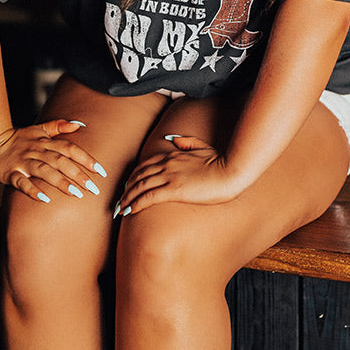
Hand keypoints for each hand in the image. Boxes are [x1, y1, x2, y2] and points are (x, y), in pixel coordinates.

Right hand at [0, 120, 106, 203]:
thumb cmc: (19, 138)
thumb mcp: (39, 128)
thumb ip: (59, 126)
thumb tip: (80, 124)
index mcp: (45, 141)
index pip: (69, 148)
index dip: (86, 158)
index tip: (101, 171)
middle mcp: (37, 151)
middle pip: (60, 161)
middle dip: (78, 174)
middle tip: (94, 188)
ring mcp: (23, 162)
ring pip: (44, 171)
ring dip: (60, 182)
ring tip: (76, 194)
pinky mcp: (11, 173)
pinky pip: (21, 182)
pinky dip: (32, 190)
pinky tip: (43, 198)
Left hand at [116, 135, 239, 215]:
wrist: (230, 172)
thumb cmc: (219, 161)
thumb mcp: (201, 146)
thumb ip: (186, 141)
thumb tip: (171, 139)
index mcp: (172, 155)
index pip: (145, 164)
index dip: (134, 175)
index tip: (128, 185)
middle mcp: (167, 164)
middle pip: (139, 175)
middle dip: (127, 188)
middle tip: (120, 199)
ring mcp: (170, 176)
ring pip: (140, 186)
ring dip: (127, 198)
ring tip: (120, 208)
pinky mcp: (174, 190)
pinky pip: (149, 196)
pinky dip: (136, 203)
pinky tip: (130, 211)